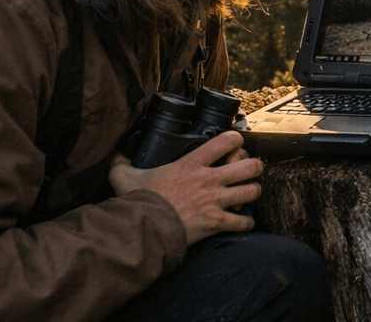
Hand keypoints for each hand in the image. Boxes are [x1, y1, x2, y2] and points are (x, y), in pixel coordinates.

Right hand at [109, 129, 261, 244]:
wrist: (143, 230)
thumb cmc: (138, 202)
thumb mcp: (125, 177)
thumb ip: (122, 164)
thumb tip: (115, 157)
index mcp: (192, 163)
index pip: (226, 140)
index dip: (236, 139)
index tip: (234, 145)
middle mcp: (209, 180)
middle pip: (249, 165)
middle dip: (254, 167)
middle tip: (249, 170)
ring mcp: (215, 202)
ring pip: (252, 191)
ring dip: (253, 192)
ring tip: (248, 194)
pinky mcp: (216, 223)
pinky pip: (243, 222)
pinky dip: (246, 222)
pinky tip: (242, 222)